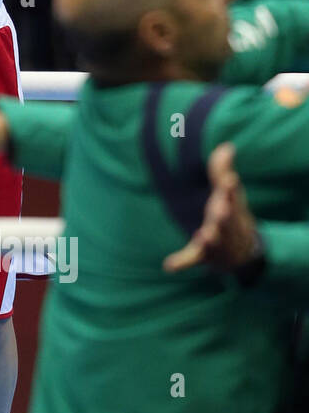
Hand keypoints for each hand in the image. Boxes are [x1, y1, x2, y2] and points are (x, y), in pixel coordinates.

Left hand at [163, 143, 258, 272]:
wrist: (245, 253)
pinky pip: (193, 259)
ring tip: (204, 235)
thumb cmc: (233, 216)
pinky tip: (169, 266)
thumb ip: (222, 170)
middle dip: (224, 215)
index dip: (230, 188)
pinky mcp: (205, 256)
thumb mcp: (230, 194)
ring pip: (213, 241)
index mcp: (231, 207)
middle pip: (225, 219)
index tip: (231, 180)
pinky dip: (182, 262)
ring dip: (209, 238)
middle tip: (221, 209)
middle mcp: (226, 225)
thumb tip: (226, 146)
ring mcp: (216, 242)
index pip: (232, 196)